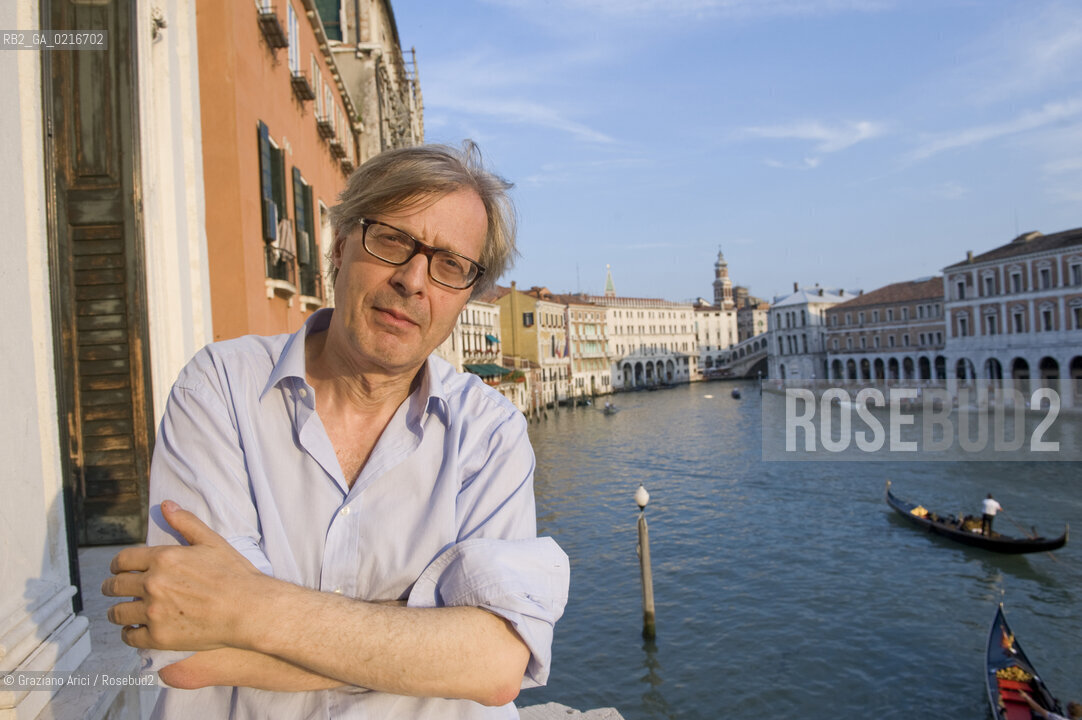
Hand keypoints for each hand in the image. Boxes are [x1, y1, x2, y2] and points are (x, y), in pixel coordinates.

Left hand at [101, 500, 269, 650]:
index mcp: (164, 558)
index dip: (116, 565)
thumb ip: (186, 523)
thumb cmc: (234, 574)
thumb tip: (166, 505)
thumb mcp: (212, 542)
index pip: (122, 560)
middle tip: (113, 590)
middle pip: (114, 586)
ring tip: (120, 612)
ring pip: (117, 612)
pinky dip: (129, 633)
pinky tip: (134, 630)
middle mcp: (153, 584)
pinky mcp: (159, 636)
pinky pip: (130, 636)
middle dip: (111, 586)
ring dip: (116, 611)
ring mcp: (154, 612)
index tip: (117, 570)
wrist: (249, 609)